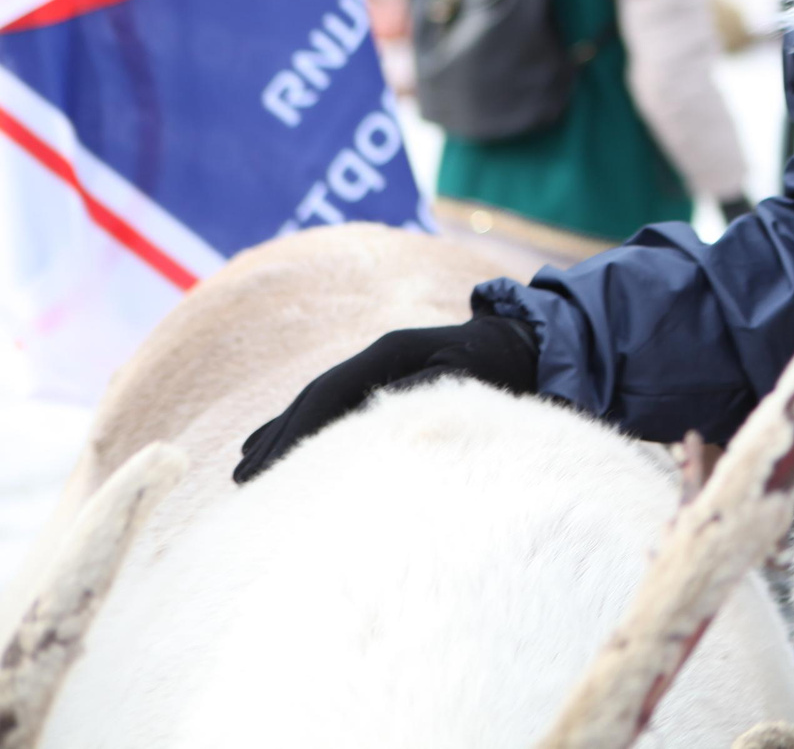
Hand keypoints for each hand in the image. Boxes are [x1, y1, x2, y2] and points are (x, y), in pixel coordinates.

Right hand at [234, 313, 537, 483]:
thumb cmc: (499, 365)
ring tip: (242, 472)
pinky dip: (299, 428)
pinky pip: (328, 407)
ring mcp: (374, 366)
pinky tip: (269, 448)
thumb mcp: (469, 374)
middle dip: (277, 439)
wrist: (522, 343)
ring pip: (315, 404)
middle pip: (312, 399)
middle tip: (240, 481)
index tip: (268, 466)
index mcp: (388, 352)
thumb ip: (429, 386)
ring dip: (279, 436)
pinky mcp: (380, 380)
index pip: (329, 392)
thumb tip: (383, 403)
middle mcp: (374, 356)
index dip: (296, 430)